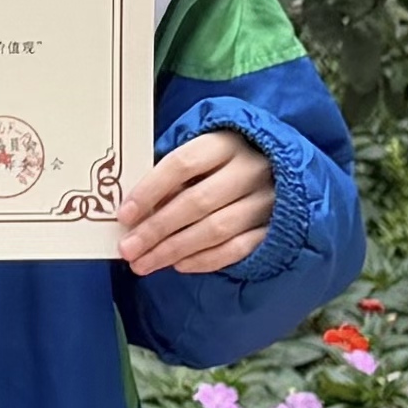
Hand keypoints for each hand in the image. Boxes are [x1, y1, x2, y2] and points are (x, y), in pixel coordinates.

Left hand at [118, 127, 275, 276]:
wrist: (282, 167)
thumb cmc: (226, 160)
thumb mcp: (202, 153)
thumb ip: (173, 175)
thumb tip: (136, 212)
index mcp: (225, 142)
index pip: (182, 164)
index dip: (150, 190)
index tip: (125, 215)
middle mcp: (249, 169)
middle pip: (196, 202)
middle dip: (157, 229)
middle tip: (128, 249)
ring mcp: (266, 200)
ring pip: (215, 229)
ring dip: (174, 250)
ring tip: (144, 263)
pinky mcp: (275, 227)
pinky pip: (237, 249)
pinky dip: (206, 260)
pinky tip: (179, 265)